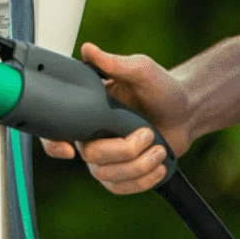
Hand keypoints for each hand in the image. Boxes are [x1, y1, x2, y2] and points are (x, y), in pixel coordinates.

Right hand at [40, 44, 192, 194]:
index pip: (55, 129)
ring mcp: (106, 157)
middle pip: (91, 156)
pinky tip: (159, 166)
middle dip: (124, 150)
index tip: (69, 149)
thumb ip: (115, 62)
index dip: (53, 144)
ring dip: (138, 166)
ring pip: (106, 175)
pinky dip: (143, 181)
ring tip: (158, 149)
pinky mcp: (121, 174)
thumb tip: (88, 49)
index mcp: (88, 108)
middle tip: (148, 133)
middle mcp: (92, 134)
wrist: (186, 111)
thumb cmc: (162, 87)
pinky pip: (121, 188)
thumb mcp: (141, 69)